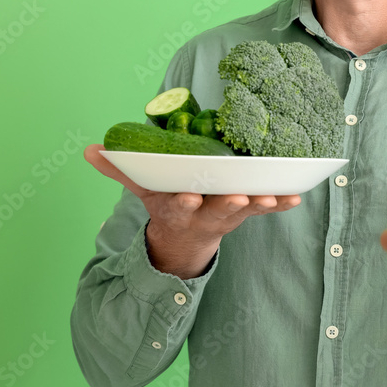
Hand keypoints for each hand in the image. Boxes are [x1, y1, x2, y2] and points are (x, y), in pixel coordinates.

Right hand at [86, 144, 300, 278]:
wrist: (184, 237)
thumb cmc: (167, 201)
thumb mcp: (143, 190)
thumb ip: (120, 169)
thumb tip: (91, 149)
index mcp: (177, 207)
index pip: (179, 205)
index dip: (184, 202)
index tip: (189, 198)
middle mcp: (204, 213)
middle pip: (218, 210)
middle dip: (228, 204)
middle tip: (240, 197)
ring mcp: (228, 214)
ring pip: (245, 210)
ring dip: (260, 203)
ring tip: (274, 196)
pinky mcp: (246, 212)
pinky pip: (265, 208)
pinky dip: (280, 203)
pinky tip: (295, 196)